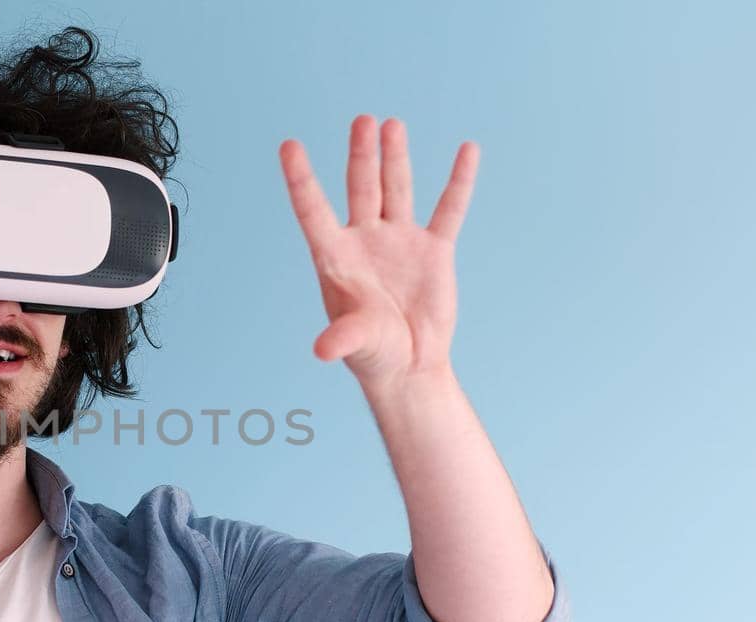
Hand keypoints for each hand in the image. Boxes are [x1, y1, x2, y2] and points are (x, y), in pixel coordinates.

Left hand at [278, 114, 477, 388]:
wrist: (409, 366)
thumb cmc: (374, 355)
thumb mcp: (357, 343)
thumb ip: (343, 338)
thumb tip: (322, 351)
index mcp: (336, 258)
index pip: (314, 211)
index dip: (301, 179)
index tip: (288, 145)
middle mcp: (364, 242)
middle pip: (360, 188)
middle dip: (362, 155)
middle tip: (362, 120)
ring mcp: (399, 242)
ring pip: (396, 189)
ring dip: (394, 157)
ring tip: (390, 124)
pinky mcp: (434, 251)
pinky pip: (448, 209)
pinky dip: (458, 181)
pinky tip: (466, 150)